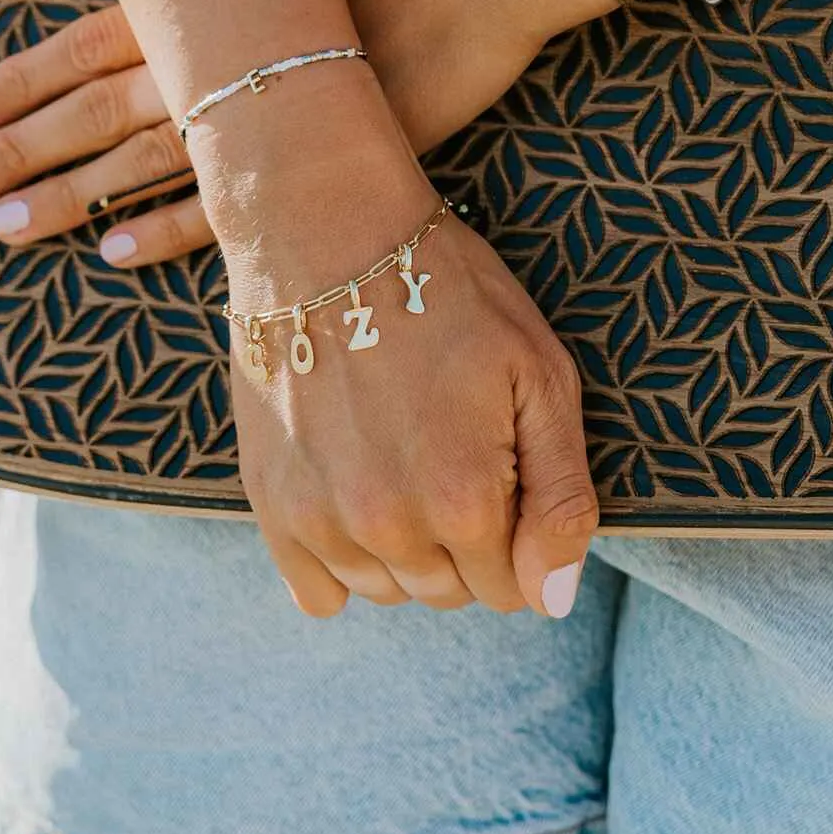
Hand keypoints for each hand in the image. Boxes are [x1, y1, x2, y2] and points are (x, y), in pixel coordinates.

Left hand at [0, 0, 606, 263]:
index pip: (89, 41)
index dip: (25, 78)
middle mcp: (232, 51)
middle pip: (100, 111)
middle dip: (23, 151)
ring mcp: (282, 108)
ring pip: (153, 165)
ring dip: (73, 199)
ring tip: (7, 230)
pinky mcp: (341, 149)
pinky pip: (244, 204)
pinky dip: (177, 229)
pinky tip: (117, 253)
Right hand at [224, 168, 597, 619]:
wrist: (328, 232)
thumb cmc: (449, 293)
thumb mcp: (539, 372)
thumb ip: (561, 494)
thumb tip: (553, 601)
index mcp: (465, 499)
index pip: (514, 588)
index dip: (522, 536)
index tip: (506, 469)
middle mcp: (389, 528)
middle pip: (450, 592)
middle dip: (470, 543)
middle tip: (457, 449)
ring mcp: (322, 520)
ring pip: (389, 591)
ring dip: (409, 550)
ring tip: (408, 456)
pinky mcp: (271, 504)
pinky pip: (317, 592)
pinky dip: (344, 564)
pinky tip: (357, 497)